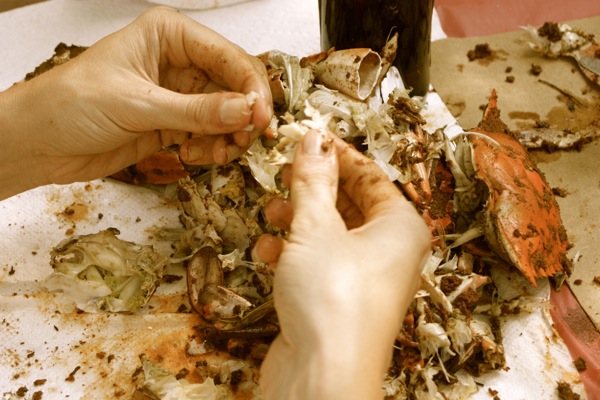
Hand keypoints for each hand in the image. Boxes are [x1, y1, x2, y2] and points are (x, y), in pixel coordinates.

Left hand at [0, 7, 271, 199]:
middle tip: (247, 141)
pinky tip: (196, 155)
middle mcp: (179, 62)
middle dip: (243, 116)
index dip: (251, 87)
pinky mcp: (174, 124)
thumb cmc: (71, 103)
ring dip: (229, 136)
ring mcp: (178, 95)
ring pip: (225, 114)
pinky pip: (209, 134)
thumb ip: (195, 111)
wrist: (39, 142)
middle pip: (233, 87)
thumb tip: (245, 111)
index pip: (228, 57)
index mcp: (170, 36)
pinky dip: (211, 148)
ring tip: (221, 154)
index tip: (261, 118)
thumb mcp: (137, 104)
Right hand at [255, 130, 429, 399]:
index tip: (308, 139)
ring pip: (330, 234)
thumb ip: (312, 181)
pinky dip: (294, 253)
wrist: (323, 377)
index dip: (337, 155)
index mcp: (401, 227)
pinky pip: (319, 263)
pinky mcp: (340, 302)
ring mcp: (366, 280)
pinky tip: (268, 252)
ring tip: (272, 213)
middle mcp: (390, 253)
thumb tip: (312, 140)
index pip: (370, 176)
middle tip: (284, 173)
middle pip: (350, 204)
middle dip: (313, 189)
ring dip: (298, 221)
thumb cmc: (333, 299)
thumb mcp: (316, 227)